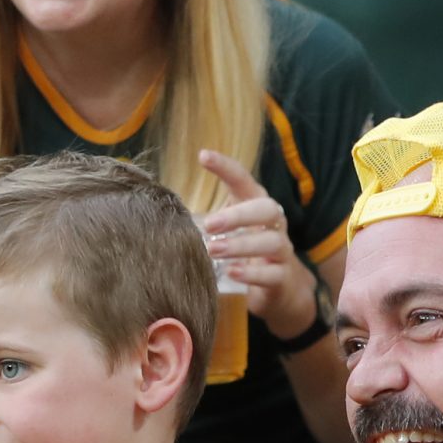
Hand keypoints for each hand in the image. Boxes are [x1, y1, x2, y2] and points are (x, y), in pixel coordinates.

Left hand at [196, 152, 315, 337]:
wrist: (280, 286)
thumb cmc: (244, 251)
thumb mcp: (225, 232)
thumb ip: (203, 223)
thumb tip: (160, 216)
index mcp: (254, 205)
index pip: (243, 180)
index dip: (226, 167)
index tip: (203, 156)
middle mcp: (273, 223)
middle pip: (265, 209)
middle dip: (237, 215)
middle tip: (209, 224)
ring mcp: (281, 250)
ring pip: (270, 242)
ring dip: (240, 246)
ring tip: (213, 250)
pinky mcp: (282, 277)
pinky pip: (272, 273)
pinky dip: (252, 274)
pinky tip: (232, 273)